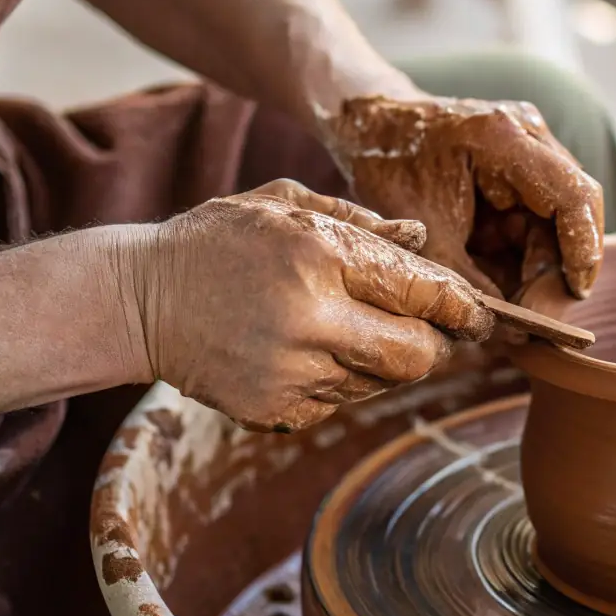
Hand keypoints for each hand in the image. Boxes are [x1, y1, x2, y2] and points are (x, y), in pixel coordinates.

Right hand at [133, 180, 492, 432]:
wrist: (137, 301)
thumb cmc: (218, 241)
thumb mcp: (285, 205)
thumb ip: (360, 223)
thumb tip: (423, 241)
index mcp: (319, 256)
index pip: (422, 293)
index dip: (461, 308)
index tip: (478, 315)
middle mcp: (311, 319)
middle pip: (417, 356)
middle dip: (435, 346)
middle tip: (432, 332)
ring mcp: (293, 373)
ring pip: (382, 384)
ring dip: (386, 363)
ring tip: (350, 331)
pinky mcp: (277, 410)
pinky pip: (341, 403)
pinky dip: (343, 382)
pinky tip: (310, 353)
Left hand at [321, 95, 604, 299]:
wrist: (369, 124)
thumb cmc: (388, 164)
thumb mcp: (424, 234)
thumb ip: (468, 282)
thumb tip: (509, 331)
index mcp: (504, 140)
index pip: (573, 196)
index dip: (583, 251)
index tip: (574, 294)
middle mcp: (529, 137)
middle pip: (574, 214)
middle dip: (557, 272)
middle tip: (533, 320)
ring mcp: (529, 151)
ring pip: (558, 224)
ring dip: (540, 269)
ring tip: (513, 310)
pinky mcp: (520, 170)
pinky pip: (537, 221)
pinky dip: (524, 258)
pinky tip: (503, 286)